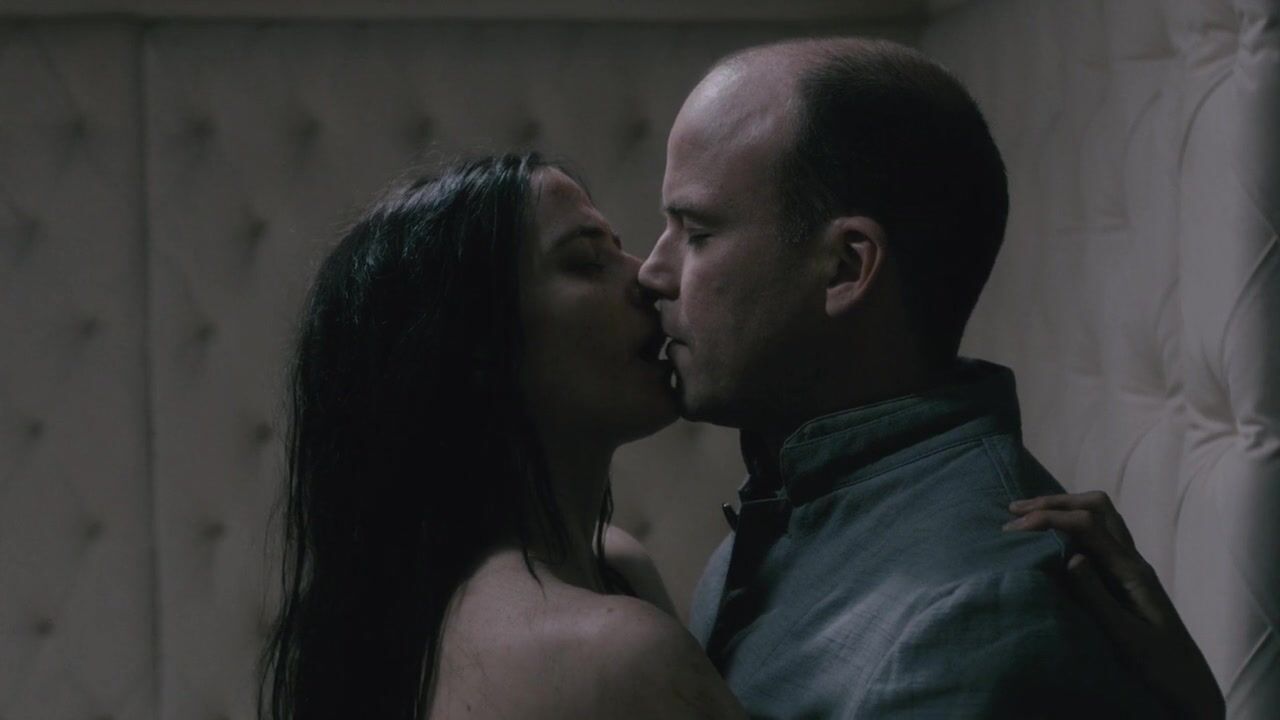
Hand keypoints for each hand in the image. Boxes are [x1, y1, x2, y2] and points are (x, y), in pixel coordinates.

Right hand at [1005, 491, 1223, 719]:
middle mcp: (1132, 560)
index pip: (1087, 525)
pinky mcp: (1123, 576)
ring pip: (1099, 516)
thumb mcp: (1124, 636)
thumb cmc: (1159, 665)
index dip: (1050, 518)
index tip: (1014, 529)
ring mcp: (1130, 566)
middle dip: (1053, 502)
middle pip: (1096, 507)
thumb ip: (1097, 597)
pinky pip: (1098, 535)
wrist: (1188, 684)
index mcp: (1131, 570)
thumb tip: (1070, 558)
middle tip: (1014, 512)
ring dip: (1063, 508)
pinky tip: (1049, 537)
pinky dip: (1070, 525)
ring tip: (1026, 515)